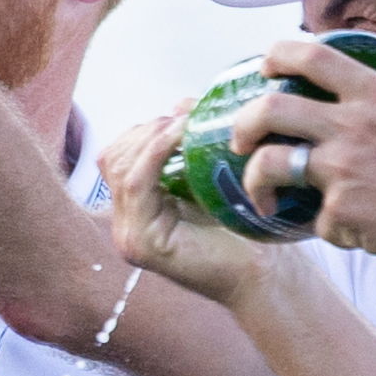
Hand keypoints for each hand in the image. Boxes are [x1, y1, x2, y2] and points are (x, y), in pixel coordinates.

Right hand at [103, 110, 280, 308]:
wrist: (264, 272)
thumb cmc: (244, 227)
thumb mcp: (207, 177)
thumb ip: (189, 146)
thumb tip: (181, 103)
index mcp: (136, 212)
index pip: (116, 157)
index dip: (143, 130)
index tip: (179, 115)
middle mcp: (125, 226)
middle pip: (112, 158)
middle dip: (146, 131)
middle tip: (183, 117)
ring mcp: (129, 237)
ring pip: (120, 167)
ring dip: (152, 137)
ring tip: (185, 124)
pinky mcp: (141, 243)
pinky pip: (136, 184)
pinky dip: (156, 152)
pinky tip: (182, 136)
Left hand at [231, 35, 375, 269]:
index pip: (312, 57)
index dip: (278, 55)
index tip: (266, 68)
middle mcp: (351, 127)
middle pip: (269, 110)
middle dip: (243, 122)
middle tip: (240, 138)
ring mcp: (340, 172)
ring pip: (269, 165)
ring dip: (255, 181)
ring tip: (263, 196)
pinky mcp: (338, 213)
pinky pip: (314, 217)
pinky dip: (327, 226)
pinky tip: (347, 231)